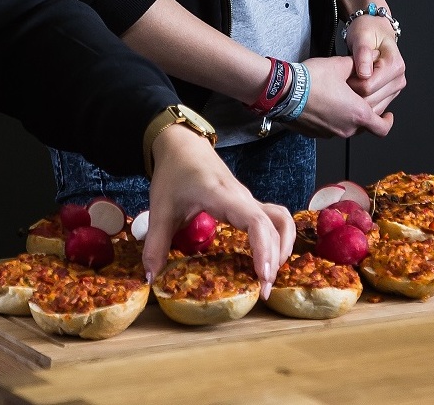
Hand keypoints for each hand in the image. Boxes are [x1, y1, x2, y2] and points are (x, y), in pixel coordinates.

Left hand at [143, 125, 293, 287]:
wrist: (182, 144)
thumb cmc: (174, 173)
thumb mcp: (160, 209)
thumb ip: (155, 244)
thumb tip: (150, 278)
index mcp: (223, 197)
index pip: (256, 221)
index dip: (264, 249)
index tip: (263, 276)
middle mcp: (243, 198)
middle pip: (274, 225)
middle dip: (275, 258)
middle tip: (263, 290)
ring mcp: (248, 199)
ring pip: (280, 220)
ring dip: (283, 245)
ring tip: (270, 273)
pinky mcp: (248, 202)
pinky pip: (273, 218)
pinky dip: (277, 238)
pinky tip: (266, 257)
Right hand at [291, 55, 393, 138]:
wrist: (283, 92)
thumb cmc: (312, 80)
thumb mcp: (339, 65)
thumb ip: (358, 64)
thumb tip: (367, 59)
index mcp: (357, 113)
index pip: (382, 128)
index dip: (388, 122)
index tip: (388, 115)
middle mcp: (346, 128)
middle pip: (365, 127)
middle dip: (368, 113)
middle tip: (364, 99)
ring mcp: (330, 133)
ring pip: (348, 128)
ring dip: (350, 117)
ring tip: (344, 99)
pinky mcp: (316, 134)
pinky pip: (332, 128)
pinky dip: (334, 119)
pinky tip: (327, 104)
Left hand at [344, 17, 405, 113]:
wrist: (374, 28)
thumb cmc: (368, 30)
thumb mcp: (361, 36)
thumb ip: (363, 54)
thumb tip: (364, 74)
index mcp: (395, 65)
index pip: (369, 86)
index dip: (351, 82)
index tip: (344, 74)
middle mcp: (399, 78)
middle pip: (371, 99)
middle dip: (354, 92)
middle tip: (345, 77)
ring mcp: (395, 87)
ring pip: (373, 106)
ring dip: (358, 99)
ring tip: (350, 81)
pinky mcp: (389, 93)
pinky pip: (374, 107)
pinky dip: (363, 102)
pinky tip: (355, 89)